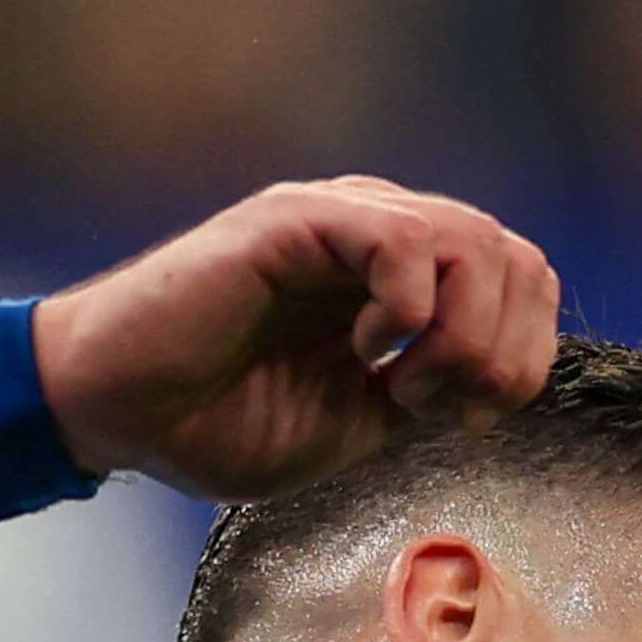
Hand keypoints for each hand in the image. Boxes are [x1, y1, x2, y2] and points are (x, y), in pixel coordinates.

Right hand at [31, 177, 562, 499]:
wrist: (119, 412)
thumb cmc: (216, 420)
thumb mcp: (355, 422)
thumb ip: (427, 392)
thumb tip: (493, 384)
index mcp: (401, 276)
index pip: (522, 280)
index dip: (521, 356)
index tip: (463, 419)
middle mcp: (381, 232)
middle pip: (516, 258)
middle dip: (503, 353)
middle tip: (439, 408)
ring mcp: (342, 219)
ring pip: (475, 241)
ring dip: (462, 336)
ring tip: (399, 383)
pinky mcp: (300, 221)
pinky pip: (407, 240)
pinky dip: (410, 312)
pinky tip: (364, 353)